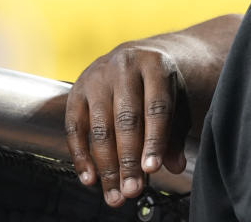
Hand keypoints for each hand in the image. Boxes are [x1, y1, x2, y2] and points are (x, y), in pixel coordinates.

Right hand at [64, 41, 190, 206]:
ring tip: (115, 193)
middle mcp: (124, 67)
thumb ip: (175, 133)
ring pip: (100, 127)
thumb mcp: (176, 102)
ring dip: (107, 166)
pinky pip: (75, 128)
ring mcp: (97, 77)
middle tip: (133, 190)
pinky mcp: (76, 90)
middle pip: (126, 120)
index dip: (155, 140)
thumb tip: (175, 165)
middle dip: (129, 160)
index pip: (156, 107)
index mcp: (155, 66)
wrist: (135, 56)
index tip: (153, 169)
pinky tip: (91, 178)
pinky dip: (81, 156)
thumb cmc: (159, 86)